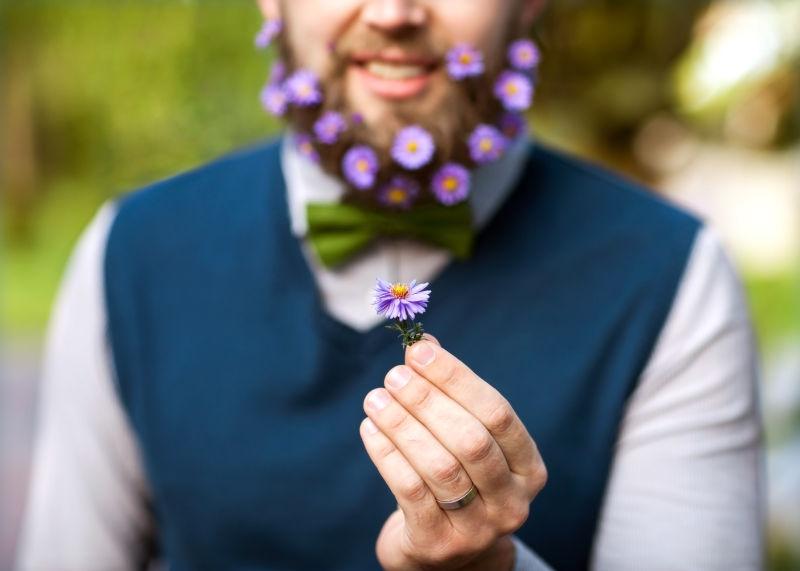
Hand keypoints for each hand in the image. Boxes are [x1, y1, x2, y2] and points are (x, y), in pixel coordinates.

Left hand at [359, 333, 547, 570]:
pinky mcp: (439, 544)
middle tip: (393, 375)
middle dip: (427, 400)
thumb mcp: (464, 439)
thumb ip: (451, 394)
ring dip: (402, 425)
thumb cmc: (457, 479)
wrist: (447, 554)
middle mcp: (512, 500)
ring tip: (375, 399)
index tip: (419, 350)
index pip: (497, 412)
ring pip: (440, 466)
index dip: (456, 378)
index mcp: (528, 467)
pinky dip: (387, 454)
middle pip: (471, 440)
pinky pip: (411, 491)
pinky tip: (371, 429)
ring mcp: (478, 529)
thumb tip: (422, 343)